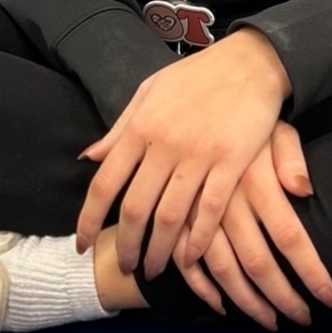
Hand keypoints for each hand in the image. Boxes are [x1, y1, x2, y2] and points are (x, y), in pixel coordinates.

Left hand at [77, 32, 289, 281]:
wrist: (249, 62)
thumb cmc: (196, 77)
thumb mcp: (148, 93)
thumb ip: (119, 129)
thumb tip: (88, 157)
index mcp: (139, 128)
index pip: (104, 183)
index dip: (89, 219)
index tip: (82, 244)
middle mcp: (164, 144)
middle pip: (135, 208)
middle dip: (125, 244)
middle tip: (123, 266)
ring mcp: (199, 155)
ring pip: (170, 216)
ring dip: (159, 250)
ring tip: (151, 270)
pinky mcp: (231, 162)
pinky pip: (210, 210)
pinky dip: (198, 239)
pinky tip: (190, 258)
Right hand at [174, 124, 331, 329]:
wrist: (189, 98)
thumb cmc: (241, 116)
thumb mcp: (271, 126)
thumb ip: (290, 156)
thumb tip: (304, 188)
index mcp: (254, 179)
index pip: (291, 236)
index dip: (311, 272)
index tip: (329, 299)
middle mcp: (226, 200)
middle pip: (258, 262)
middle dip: (282, 298)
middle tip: (301, 321)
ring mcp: (196, 212)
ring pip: (223, 269)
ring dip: (246, 301)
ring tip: (269, 321)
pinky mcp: (174, 216)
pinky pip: (186, 262)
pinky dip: (202, 288)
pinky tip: (221, 305)